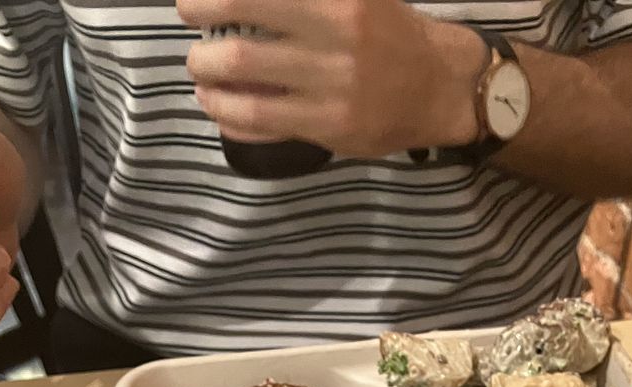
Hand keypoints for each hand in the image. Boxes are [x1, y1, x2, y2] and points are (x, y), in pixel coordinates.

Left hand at [177, 0, 485, 156]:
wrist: (441, 86)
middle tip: (194, 51)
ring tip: (202, 81)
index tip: (190, 7)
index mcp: (337, 3)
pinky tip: (222, 109)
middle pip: (239, 51)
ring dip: (211, 88)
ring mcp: (330, 94)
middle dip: (203, 52)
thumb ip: (303, 0)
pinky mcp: (330, 129)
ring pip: (248, 95)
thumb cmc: (393, 32)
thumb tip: (243, 4)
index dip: (213, 2)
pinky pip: (266, 128)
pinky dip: (234, 119)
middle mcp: (331, 47)